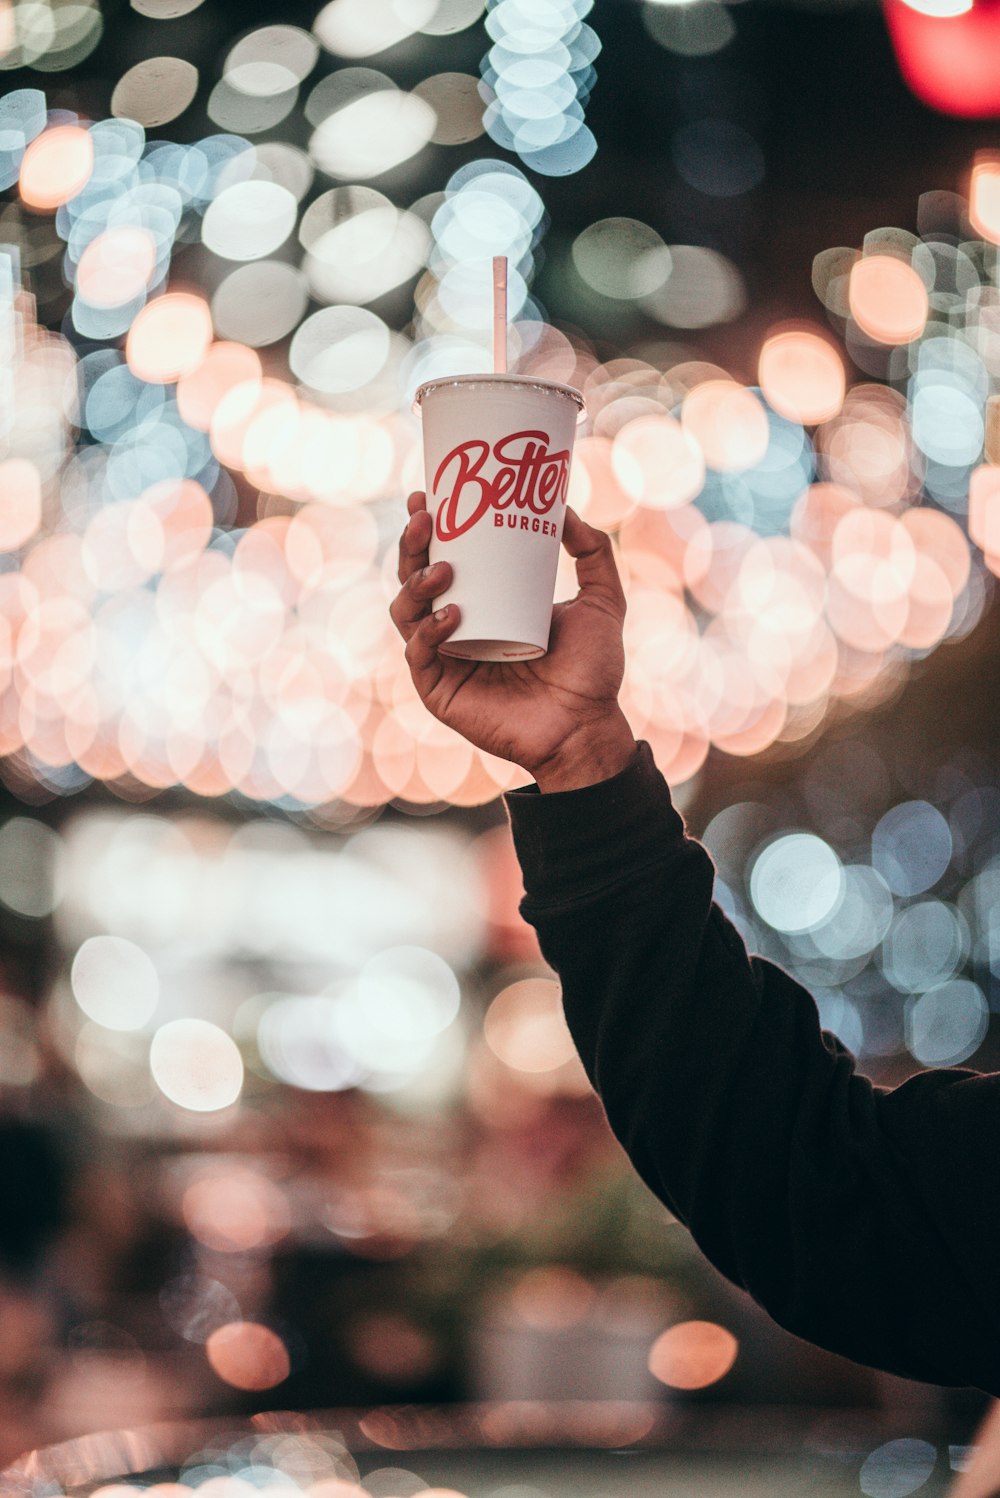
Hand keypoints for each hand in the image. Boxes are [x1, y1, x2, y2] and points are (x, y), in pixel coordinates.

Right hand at [389, 492, 636, 789]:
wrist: (586, 726)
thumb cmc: (592, 670)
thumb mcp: (602, 600)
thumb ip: (594, 553)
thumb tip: (564, 508)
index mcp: (483, 603)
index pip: (444, 556)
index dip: (429, 526)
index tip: (430, 493)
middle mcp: (456, 627)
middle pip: (414, 577)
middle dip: (412, 544)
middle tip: (426, 517)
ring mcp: (444, 659)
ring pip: (406, 612)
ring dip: (415, 583)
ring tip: (443, 569)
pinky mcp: (439, 690)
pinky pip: (419, 654)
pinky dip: (428, 631)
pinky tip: (451, 615)